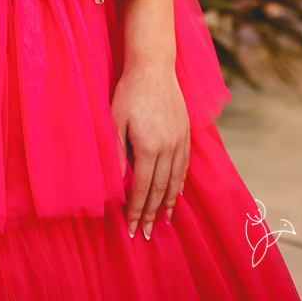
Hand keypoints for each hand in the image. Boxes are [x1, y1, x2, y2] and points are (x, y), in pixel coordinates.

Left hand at [111, 64, 189, 240]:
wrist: (154, 66)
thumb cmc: (129, 91)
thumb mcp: (115, 120)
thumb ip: (116, 152)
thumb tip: (116, 182)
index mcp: (148, 147)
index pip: (142, 188)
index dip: (137, 211)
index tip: (133, 229)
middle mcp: (168, 148)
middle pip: (161, 190)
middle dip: (153, 214)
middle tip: (148, 234)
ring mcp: (180, 140)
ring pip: (176, 180)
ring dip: (170, 203)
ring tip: (166, 220)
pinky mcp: (186, 132)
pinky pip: (185, 164)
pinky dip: (181, 182)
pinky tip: (179, 193)